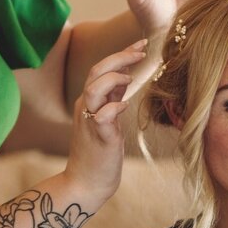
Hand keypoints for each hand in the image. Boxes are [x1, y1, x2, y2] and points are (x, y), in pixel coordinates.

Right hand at [64, 40, 147, 200]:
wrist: (86, 184)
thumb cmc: (100, 154)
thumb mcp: (108, 119)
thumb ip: (112, 98)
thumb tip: (124, 77)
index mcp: (89, 101)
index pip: (101, 68)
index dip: (121, 54)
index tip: (141, 44)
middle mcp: (86, 107)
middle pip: (96, 71)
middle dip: (120, 57)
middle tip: (142, 49)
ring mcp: (90, 122)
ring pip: (94, 89)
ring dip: (113, 78)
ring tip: (131, 78)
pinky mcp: (99, 138)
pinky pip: (103, 116)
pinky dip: (114, 107)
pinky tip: (126, 105)